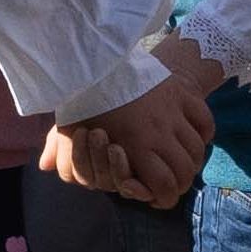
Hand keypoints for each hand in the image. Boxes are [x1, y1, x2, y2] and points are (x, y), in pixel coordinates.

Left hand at [44, 59, 215, 207]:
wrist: (104, 54)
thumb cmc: (85, 93)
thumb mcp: (67, 123)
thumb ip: (60, 150)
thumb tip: (45, 167)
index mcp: (137, 144)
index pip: (165, 187)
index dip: (163, 198)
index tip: (156, 196)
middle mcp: (161, 131)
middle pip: (186, 172)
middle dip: (178, 183)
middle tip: (168, 182)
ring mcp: (175, 112)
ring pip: (198, 149)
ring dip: (191, 160)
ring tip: (179, 161)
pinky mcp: (183, 94)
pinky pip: (205, 122)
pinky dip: (203, 133)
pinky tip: (191, 136)